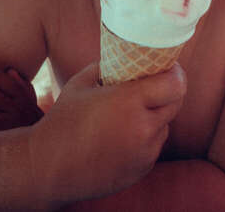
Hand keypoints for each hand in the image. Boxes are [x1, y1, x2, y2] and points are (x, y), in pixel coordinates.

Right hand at [29, 62, 186, 205]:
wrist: (49, 167)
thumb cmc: (63, 121)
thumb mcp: (82, 83)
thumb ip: (107, 66)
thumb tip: (125, 56)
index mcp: (129, 102)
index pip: (175, 84)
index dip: (176, 73)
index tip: (169, 68)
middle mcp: (142, 128)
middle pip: (175, 103)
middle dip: (169, 92)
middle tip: (155, 87)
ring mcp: (144, 152)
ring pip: (164, 126)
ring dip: (156, 118)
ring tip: (132, 115)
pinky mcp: (142, 169)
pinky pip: (153, 147)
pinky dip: (146, 139)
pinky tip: (123, 137)